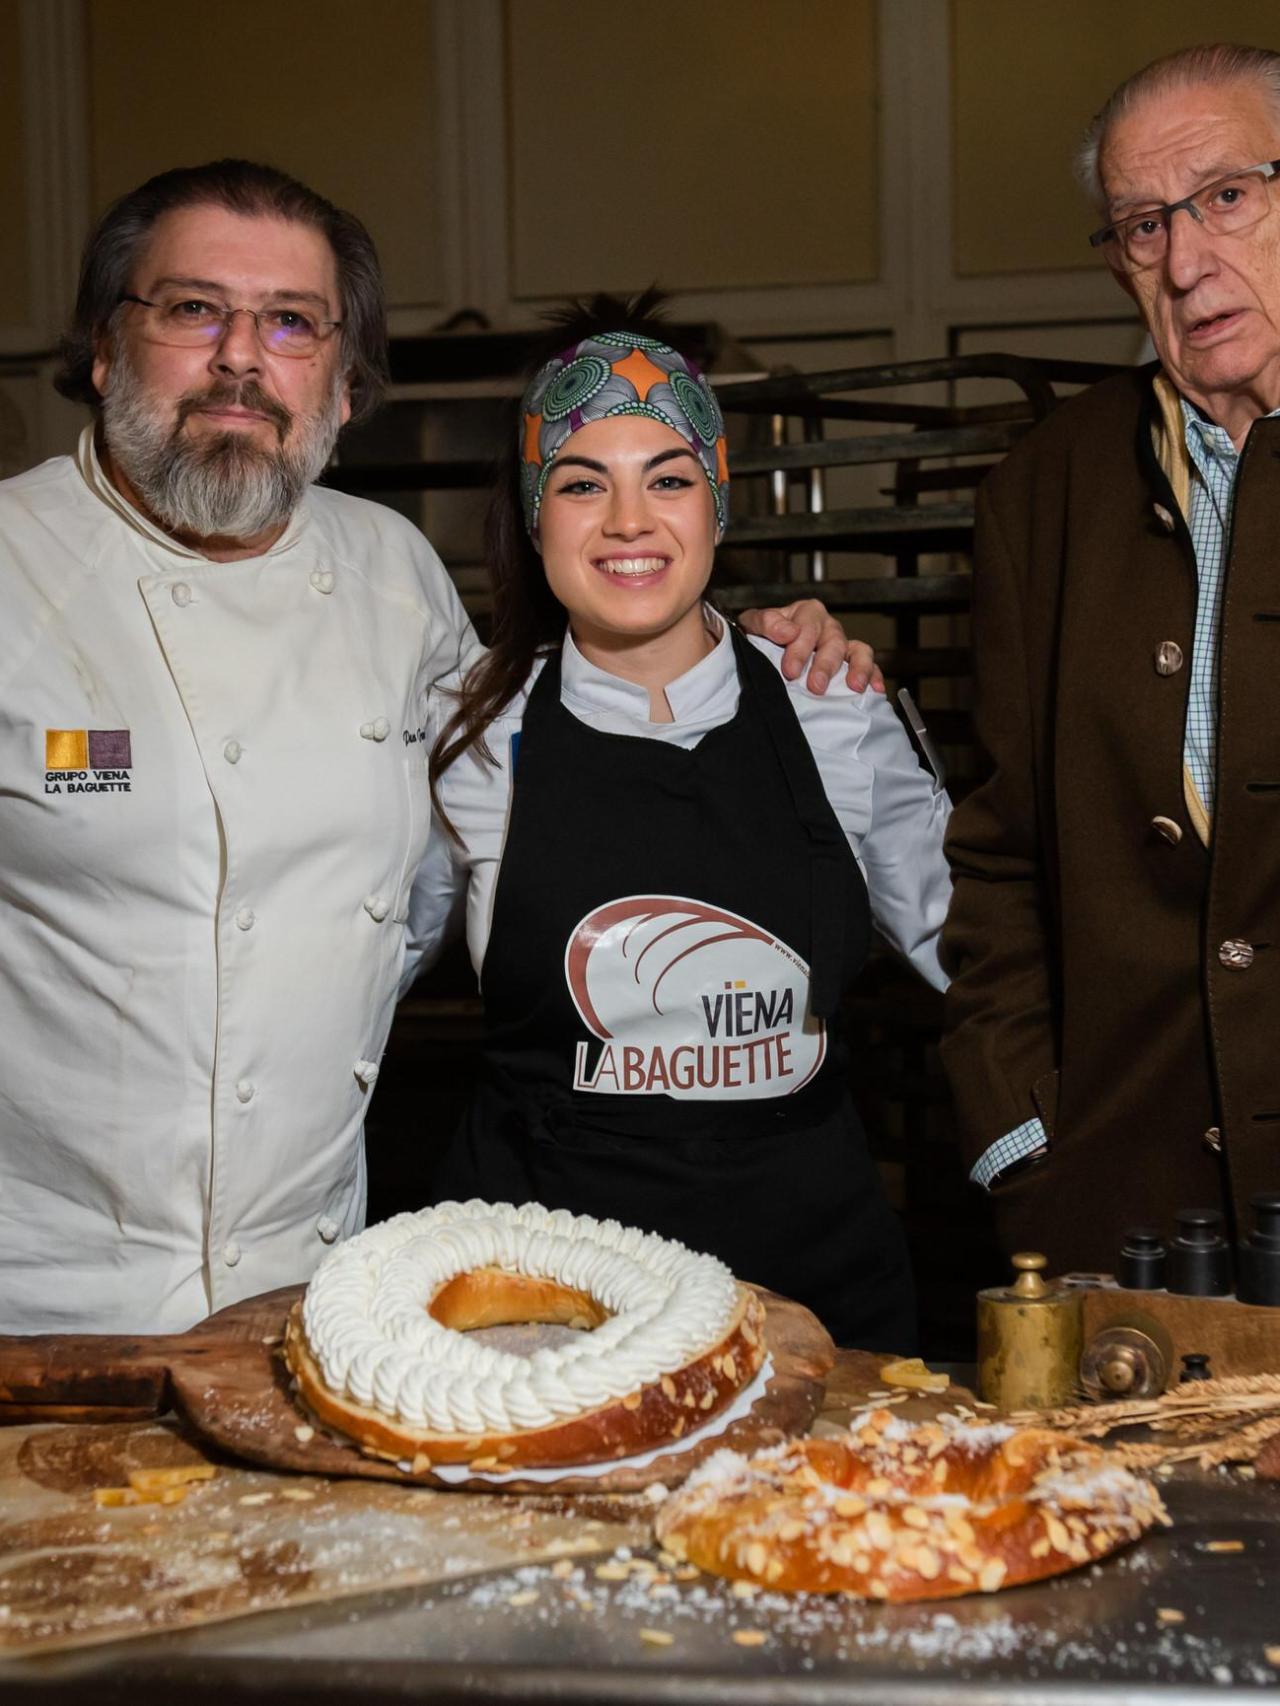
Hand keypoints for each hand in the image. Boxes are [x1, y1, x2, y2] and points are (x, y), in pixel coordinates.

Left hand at [737, 599, 884, 694]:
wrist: (764, 648)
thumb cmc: (763, 636)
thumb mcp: (754, 624)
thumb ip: (766, 623)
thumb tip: (787, 632)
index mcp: (806, 613)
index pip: (807, 627)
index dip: (799, 649)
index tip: (790, 670)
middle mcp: (827, 627)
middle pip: (833, 641)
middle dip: (825, 665)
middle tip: (816, 686)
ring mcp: (842, 644)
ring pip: (857, 650)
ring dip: (857, 668)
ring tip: (853, 686)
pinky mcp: (851, 662)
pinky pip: (870, 665)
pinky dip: (874, 675)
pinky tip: (874, 690)